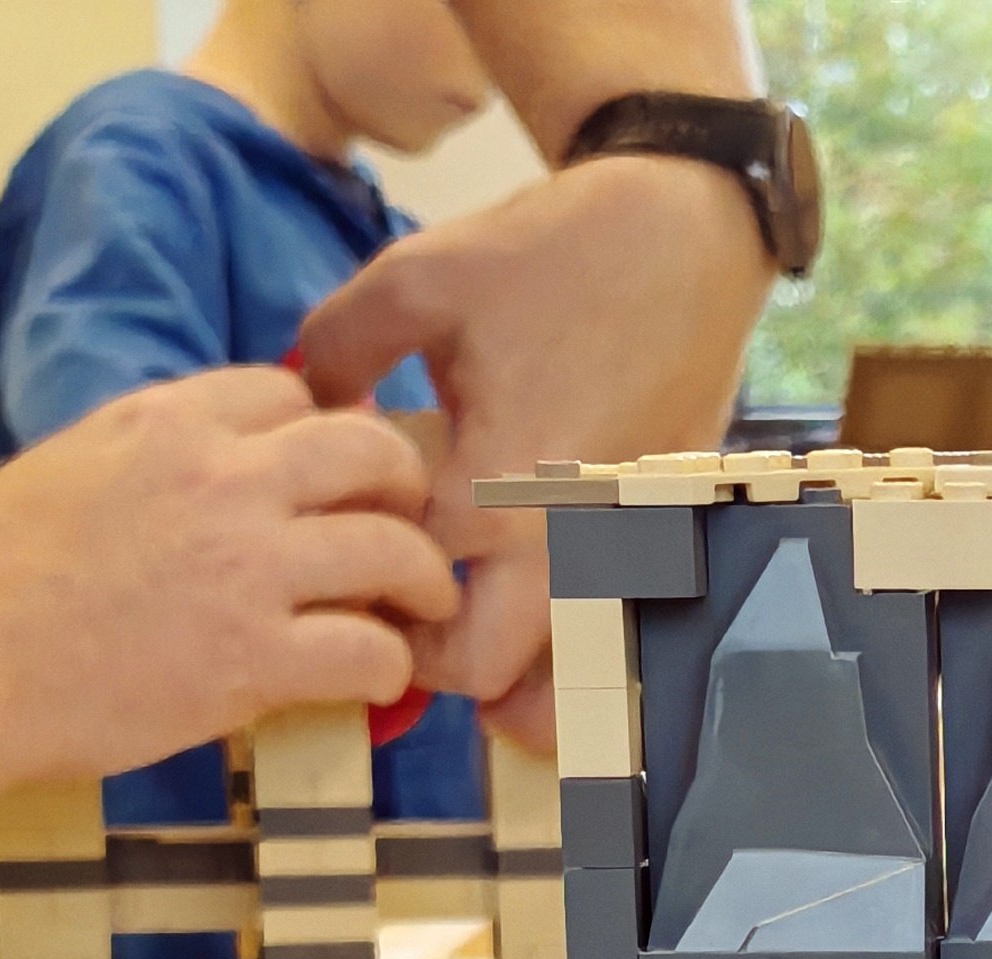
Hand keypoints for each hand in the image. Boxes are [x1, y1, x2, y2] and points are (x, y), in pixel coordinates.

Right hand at [0, 367, 454, 795]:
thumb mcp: (63, 473)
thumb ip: (143, 466)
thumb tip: (183, 485)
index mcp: (165, 421)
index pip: (289, 391)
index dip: (325, 432)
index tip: (335, 476)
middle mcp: (221, 476)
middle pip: (370, 450)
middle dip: (405, 488)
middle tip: (412, 530)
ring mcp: (247, 565)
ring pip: (396, 548)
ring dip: (424, 582)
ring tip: (423, 611)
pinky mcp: (257, 656)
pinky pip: (372, 650)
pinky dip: (391, 667)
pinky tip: (377, 681)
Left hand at [299, 156, 771, 746]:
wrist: (687, 242)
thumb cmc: (557, 256)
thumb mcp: (417, 279)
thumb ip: (336, 346)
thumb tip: (304, 399)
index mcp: (499, 479)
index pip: (403, 579)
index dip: (352, 576)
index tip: (327, 561)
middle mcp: (566, 536)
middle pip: (482, 668)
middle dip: (425, 657)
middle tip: (392, 614)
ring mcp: (621, 547)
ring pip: (563, 678)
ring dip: (509, 683)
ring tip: (469, 652)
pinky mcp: (658, 539)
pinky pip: (611, 637)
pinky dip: (570, 657)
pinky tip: (536, 629)